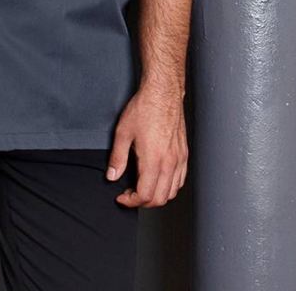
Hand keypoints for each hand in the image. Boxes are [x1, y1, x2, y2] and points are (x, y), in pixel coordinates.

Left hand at [105, 83, 187, 207]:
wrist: (162, 92)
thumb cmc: (144, 108)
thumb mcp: (123, 132)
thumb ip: (117, 158)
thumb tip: (112, 176)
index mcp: (154, 159)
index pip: (145, 195)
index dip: (131, 201)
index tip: (122, 197)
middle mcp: (169, 162)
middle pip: (160, 199)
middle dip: (143, 202)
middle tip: (130, 195)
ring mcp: (179, 158)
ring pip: (172, 192)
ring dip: (157, 196)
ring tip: (143, 188)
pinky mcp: (184, 153)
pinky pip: (180, 179)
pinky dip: (170, 186)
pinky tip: (159, 179)